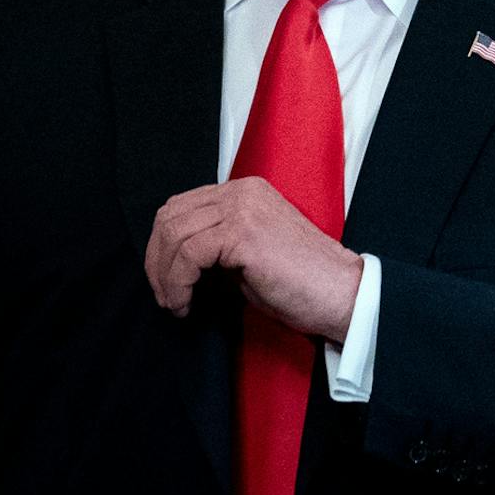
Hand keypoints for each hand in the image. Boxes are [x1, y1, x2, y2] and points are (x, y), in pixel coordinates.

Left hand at [145, 178, 363, 341]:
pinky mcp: (243, 232)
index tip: (165, 282)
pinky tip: (187, 304)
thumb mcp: (248, 252)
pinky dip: (178, 284)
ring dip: (165, 277)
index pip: (180, 206)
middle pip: (170, 216)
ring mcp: (244, 208)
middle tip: (167, 297)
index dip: (162, 247)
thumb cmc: (298, 281)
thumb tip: (173, 260)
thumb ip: (216, 243)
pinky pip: (188, 254)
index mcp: (246, 191)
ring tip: (177, 304)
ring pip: (174, 235)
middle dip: (157, 262)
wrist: (338, 291)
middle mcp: (243, 191)